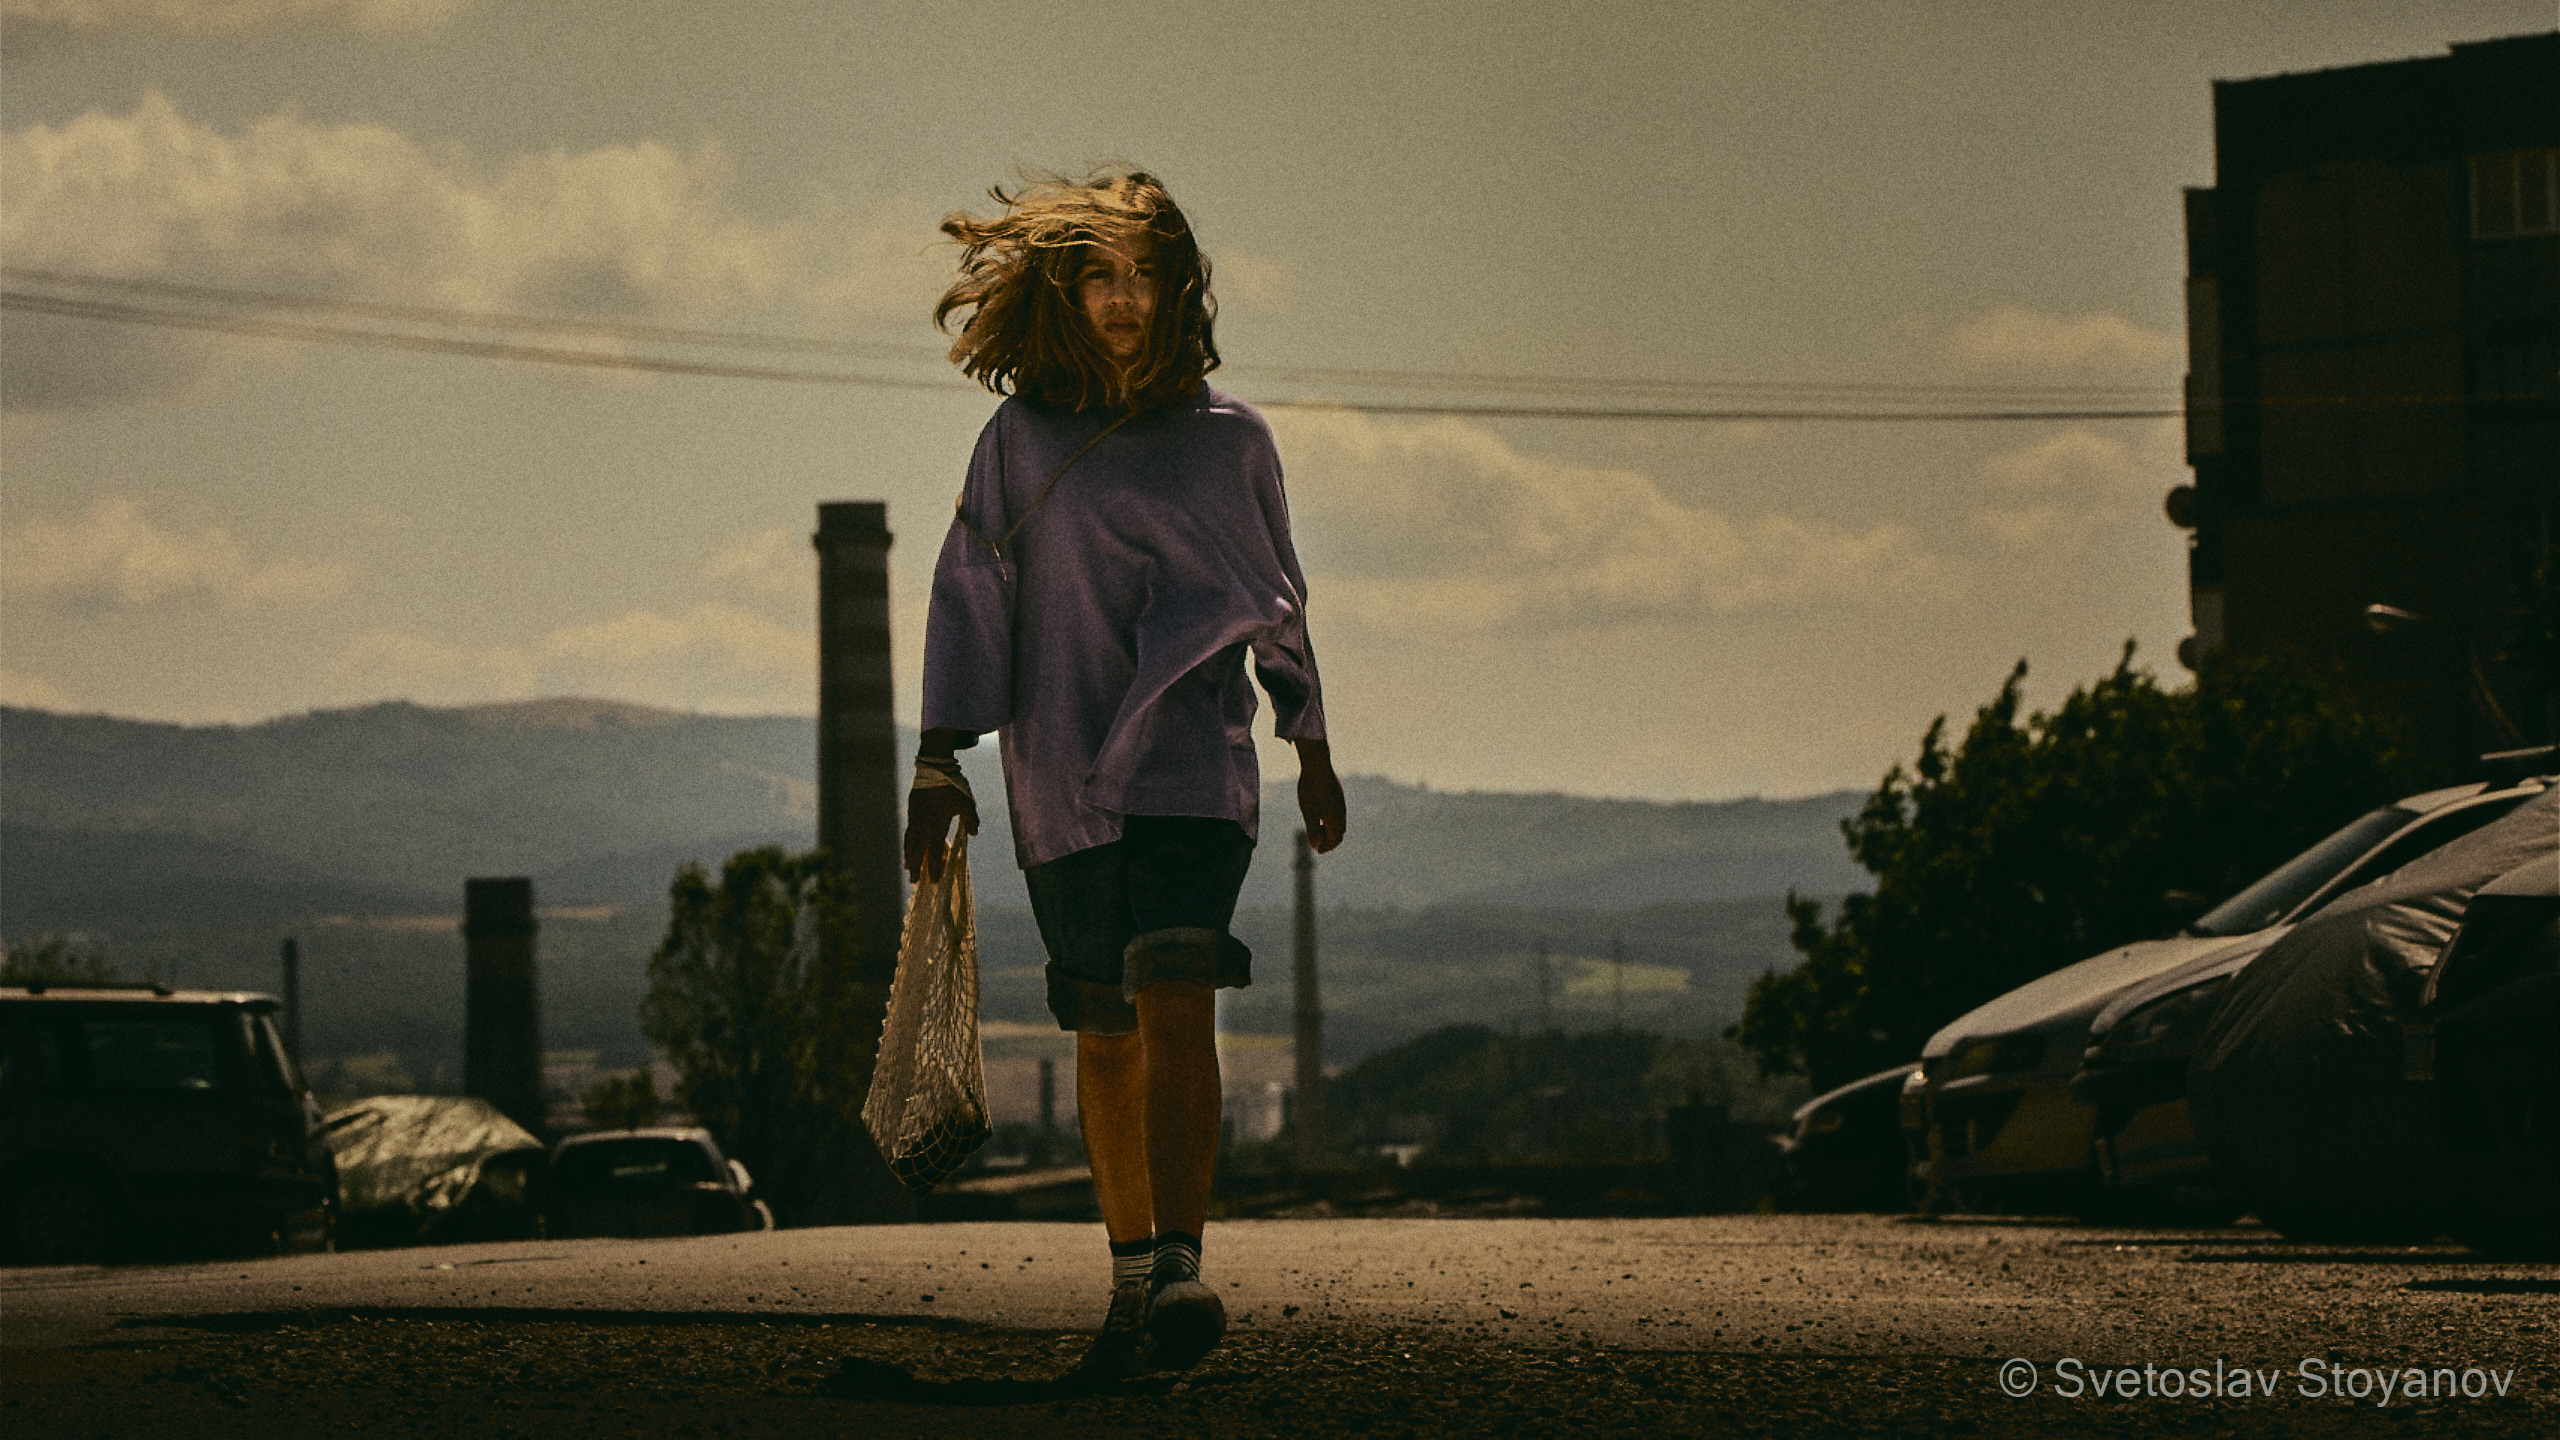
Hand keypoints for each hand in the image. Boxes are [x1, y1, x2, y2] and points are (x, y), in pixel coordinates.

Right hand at [903, 784, 980, 883]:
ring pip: (910, 842)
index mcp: (937, 826)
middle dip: (917, 867)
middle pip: (918, 851)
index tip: (934, 880)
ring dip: (909, 856)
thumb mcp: (967, 802)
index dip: (934, 867)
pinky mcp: (911, 811)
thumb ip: (971, 819)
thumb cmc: (953, 786)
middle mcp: (923, 825)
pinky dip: (908, 843)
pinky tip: (908, 848)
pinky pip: (908, 832)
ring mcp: (915, 818)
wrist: (934, 769)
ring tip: (908, 868)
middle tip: (914, 882)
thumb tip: (974, 833)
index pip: (935, 852)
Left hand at [1293, 737, 1345, 853]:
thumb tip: (1315, 846)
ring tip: (1318, 830)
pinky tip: (1321, 814)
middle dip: (1330, 840)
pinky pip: (1338, 812)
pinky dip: (1331, 820)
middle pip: (1339, 832)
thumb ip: (1313, 830)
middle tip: (1319, 844)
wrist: (1317, 764)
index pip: (1335, 839)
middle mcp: (1341, 811)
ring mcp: (1341, 802)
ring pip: (1340, 822)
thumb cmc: (1310, 789)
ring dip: (1331, 830)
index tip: (1317, 850)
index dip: (1327, 847)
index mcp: (1335, 818)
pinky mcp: (1338, 794)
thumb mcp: (1308, 812)